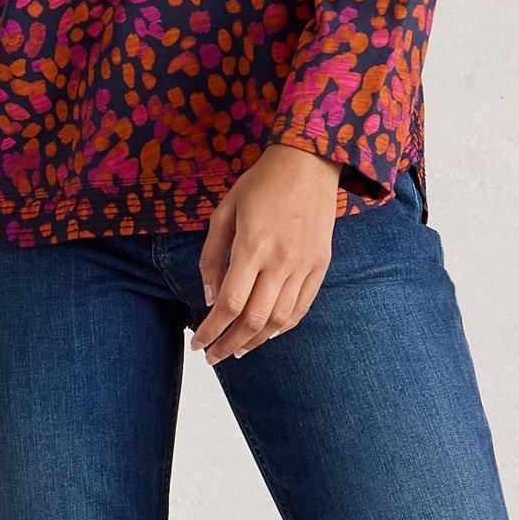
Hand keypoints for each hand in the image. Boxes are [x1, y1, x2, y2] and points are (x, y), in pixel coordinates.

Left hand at [191, 143, 341, 365]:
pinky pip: (301, 308)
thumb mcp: (224, 213)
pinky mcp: (320, 265)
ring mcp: (304, 265)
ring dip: (255, 342)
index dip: (211, 329)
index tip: (198, 342)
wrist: (309, 163)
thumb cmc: (260, 184)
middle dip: (229, 344)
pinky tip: (265, 334)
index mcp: (253, 246)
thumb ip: (212, 257)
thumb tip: (209, 298)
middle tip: (213, 356)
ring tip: (237, 350)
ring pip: (280, 320)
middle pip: (254, 320)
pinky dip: (282, 327)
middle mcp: (281, 261)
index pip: (229, 303)